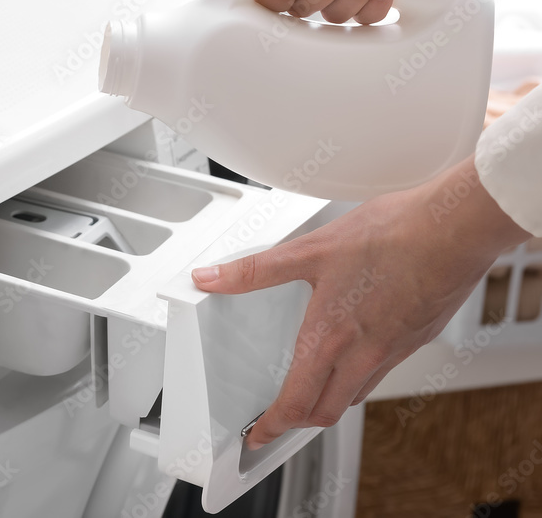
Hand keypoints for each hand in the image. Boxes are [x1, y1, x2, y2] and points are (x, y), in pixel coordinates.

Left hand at [191, 155, 529, 449]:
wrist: (453, 229)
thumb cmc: (390, 236)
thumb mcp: (309, 250)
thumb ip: (254, 270)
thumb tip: (211, 278)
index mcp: (331, 337)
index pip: (296, 402)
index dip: (273, 426)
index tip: (258, 435)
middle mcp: (364, 354)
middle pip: (325, 411)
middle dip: (297, 422)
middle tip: (278, 419)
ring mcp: (393, 350)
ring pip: (355, 394)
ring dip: (329, 402)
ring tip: (310, 391)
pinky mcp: (415, 339)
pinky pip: (380, 373)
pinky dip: (358, 379)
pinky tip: (353, 355)